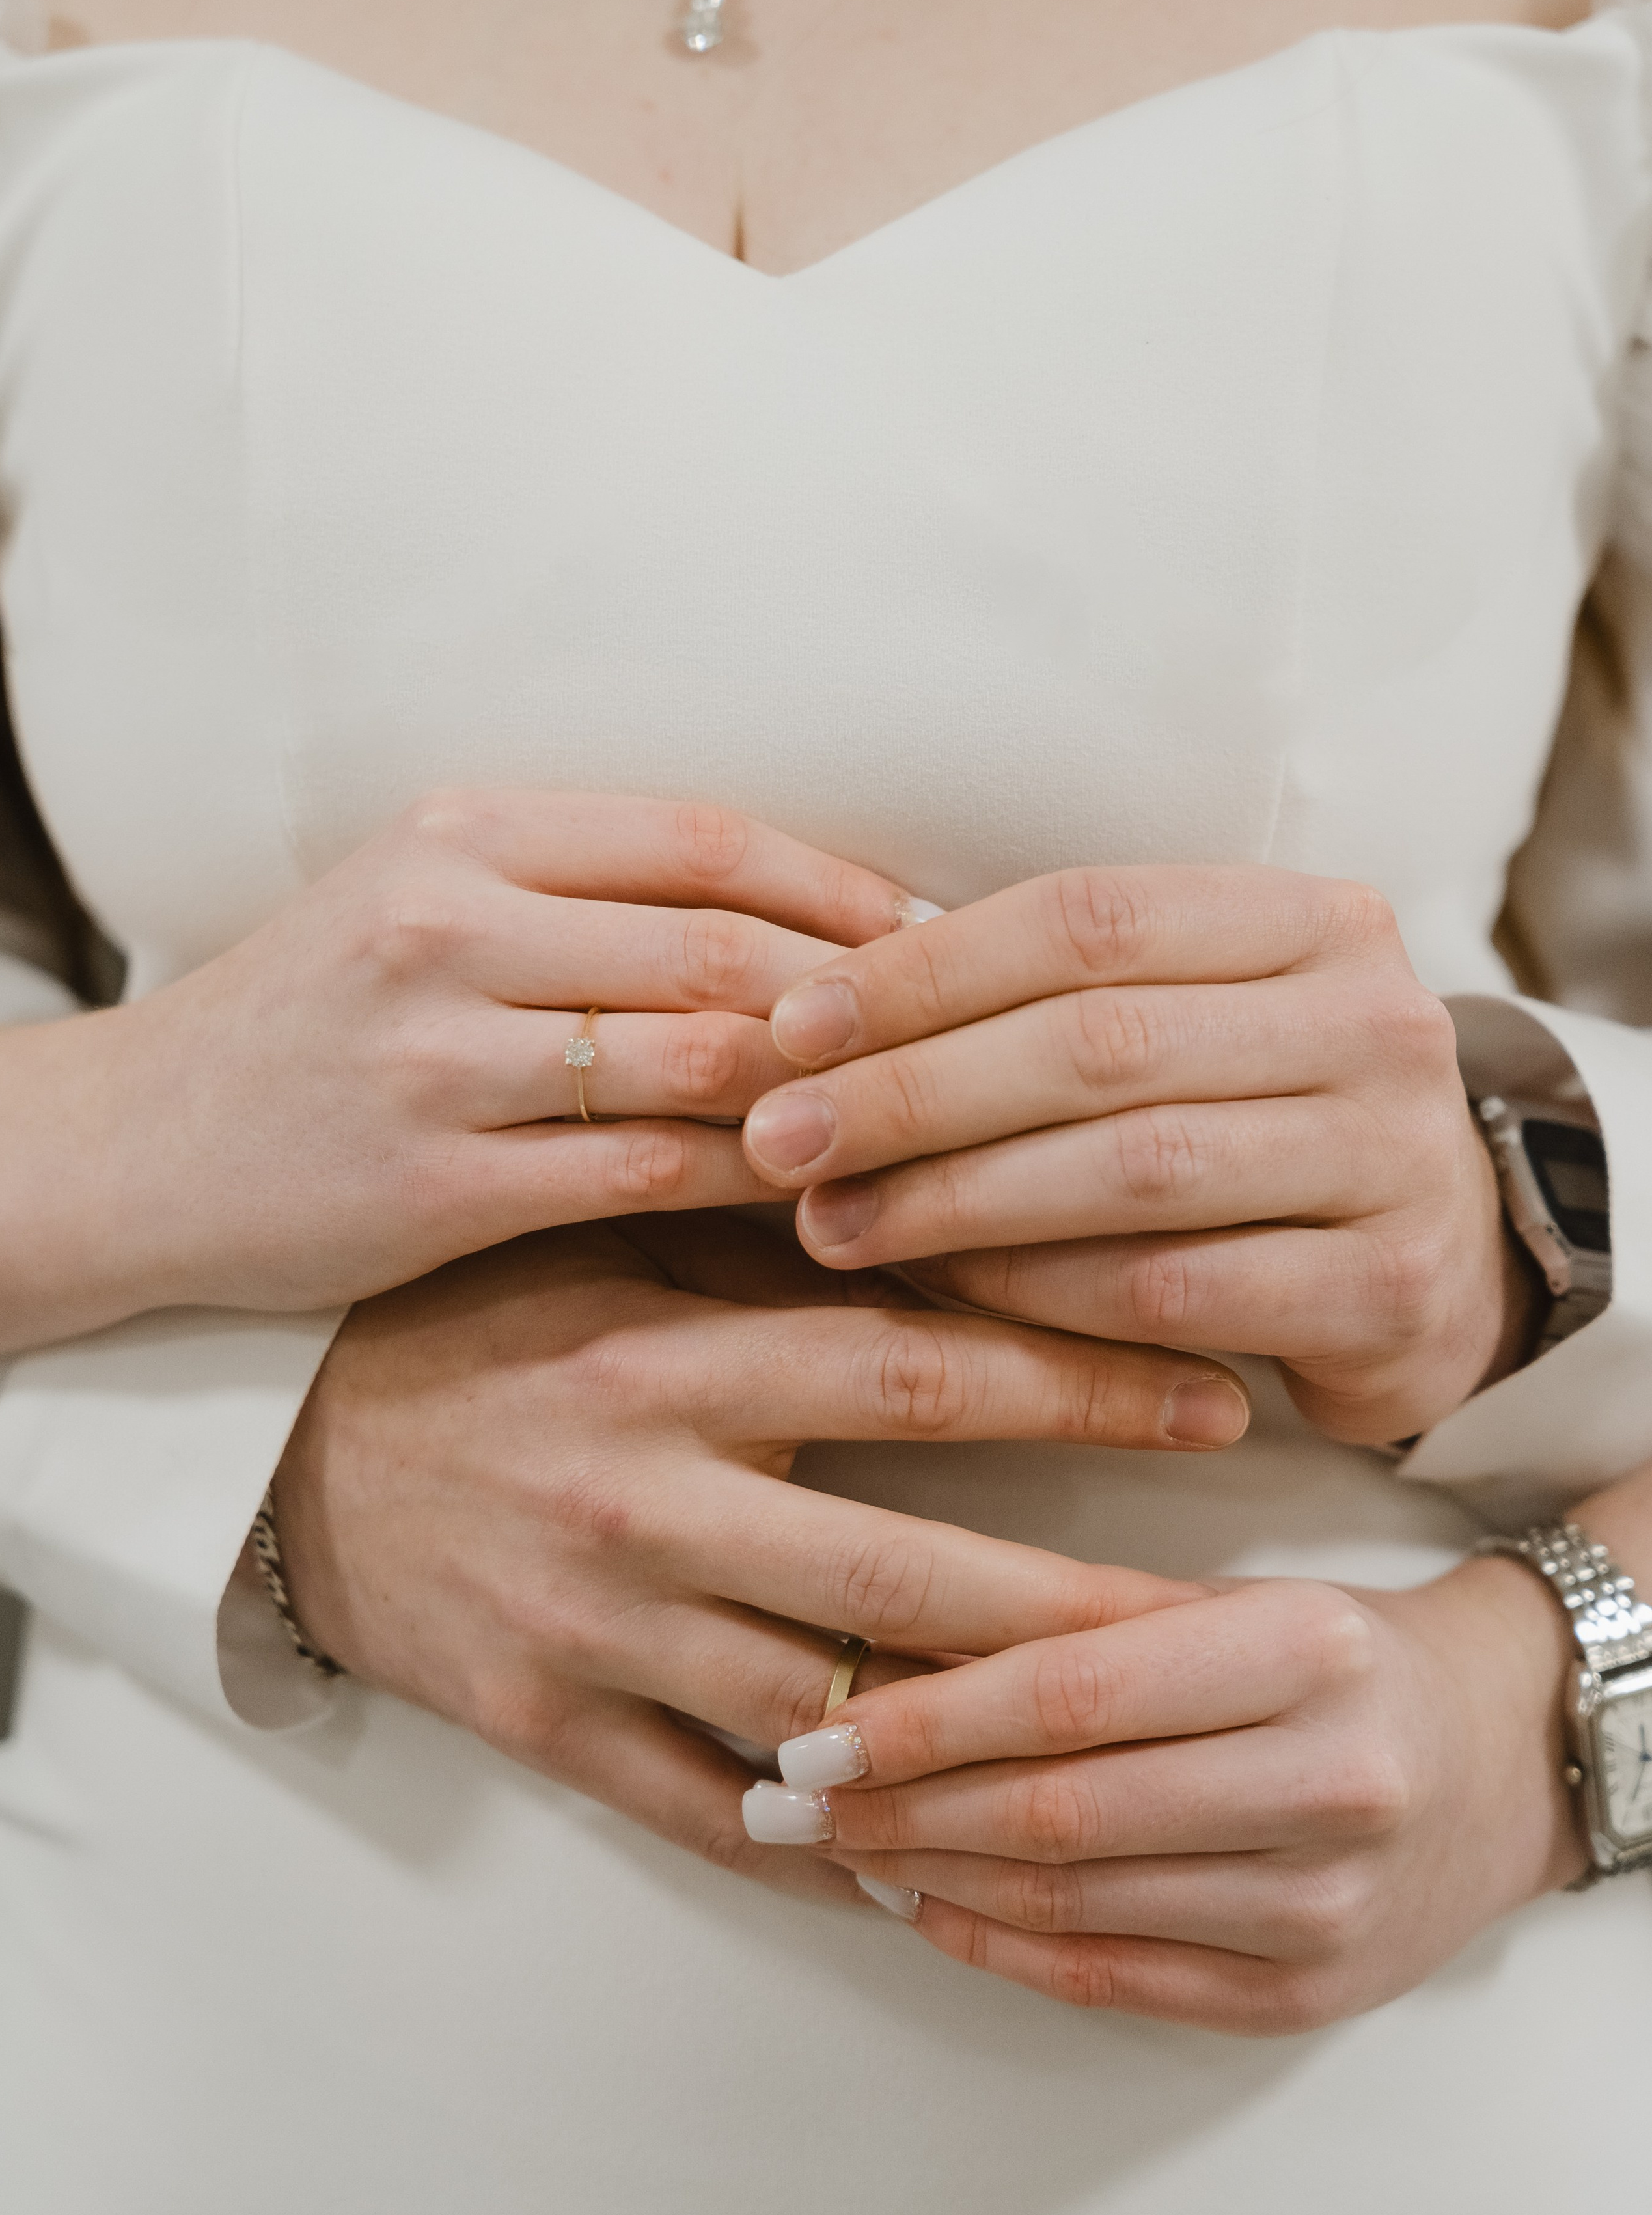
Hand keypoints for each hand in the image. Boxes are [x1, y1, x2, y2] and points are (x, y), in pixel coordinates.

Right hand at [0, 790, 915, 1353]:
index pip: (704, 838)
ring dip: (824, 1093)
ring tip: (925, 1119)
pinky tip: (826, 1199)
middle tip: (968, 1037)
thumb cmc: (323, 1018)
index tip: (938, 932)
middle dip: (859, 995)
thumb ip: (591, 893)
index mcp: (463, 834)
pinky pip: (645, 1175)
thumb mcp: (431, 903)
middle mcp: (449, 928)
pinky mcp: (440, 1186)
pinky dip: (750, 1183)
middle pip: (718, 945)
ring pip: (696, 1061)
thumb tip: (802, 912)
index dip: (840, 885)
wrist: (143, 1145)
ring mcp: (439, 1059)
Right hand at [268, 1212, 1241, 1896]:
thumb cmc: (471, 1322)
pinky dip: (829, 1856)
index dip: (1080, 1380)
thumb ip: (763, 1235)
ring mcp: (595, 1631)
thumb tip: (949, 1175)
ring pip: (829, 1713)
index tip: (1218, 1395)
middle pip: (910, 1572)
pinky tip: (948, 1871)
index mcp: (671, 1359)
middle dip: (1087, 1602)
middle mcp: (644, 1502)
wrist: (278, 1443)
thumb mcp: (607, 1251)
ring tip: (1138, 1760)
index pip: (917, 1369)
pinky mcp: (545, 1727)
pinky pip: (709, 1819)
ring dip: (986, 1745)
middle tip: (1247, 1621)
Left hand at [741, 863, 1537, 1443]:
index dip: (924, 972)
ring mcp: (1398, 1155)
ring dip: (956, 1200)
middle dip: (913, 1093)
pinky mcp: (1392, 1289)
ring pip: (1132, 1169)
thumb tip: (813, 1018)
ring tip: (831, 1224)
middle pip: (1098, 1042)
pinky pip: (1176, 1292)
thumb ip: (1043, 1004)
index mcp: (1309, 919)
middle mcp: (1374, 1019)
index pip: (1086, 920)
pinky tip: (943, 1295)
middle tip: (778, 1140)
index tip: (789, 1026)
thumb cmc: (1252, 1123)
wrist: (1436, 1266)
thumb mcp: (1181, 1025)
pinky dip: (1041, 1294)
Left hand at [757, 1555, 1583, 2027]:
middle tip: (790, 1795)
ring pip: (1074, 1902)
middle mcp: (1326, 1784)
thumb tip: (892, 1644)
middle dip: (901, 1809)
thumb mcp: (1229, 1599)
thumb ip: (1077, 1617)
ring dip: (933, 1879)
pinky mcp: (1302, 1994)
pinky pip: (1115, 1978)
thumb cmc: (1334, 1657)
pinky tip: (926, 1906)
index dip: (931, 1720)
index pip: (1074, 1693)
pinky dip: (1000, 1946)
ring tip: (837, 1843)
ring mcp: (1321, 1906)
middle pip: (1061, 1810)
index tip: (822, 1726)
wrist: (1494, 1755)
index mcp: (1302, 1653)